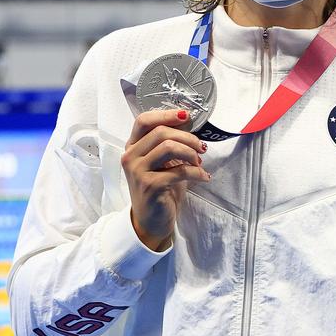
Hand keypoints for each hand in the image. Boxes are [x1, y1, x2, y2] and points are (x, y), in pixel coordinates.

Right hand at [120, 109, 209, 250]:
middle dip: (188, 137)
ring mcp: (138, 171)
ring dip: (191, 153)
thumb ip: (168, 143)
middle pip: (161, 132)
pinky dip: (197, 172)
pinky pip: (179, 171)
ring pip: (169, 147)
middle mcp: (130, 157)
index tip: (187, 116)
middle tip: (202, 148)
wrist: (152, 220)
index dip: (166, 115)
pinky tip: (204, 177)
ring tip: (200, 162)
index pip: (144, 121)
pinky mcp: (149, 186)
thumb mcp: (163, 162)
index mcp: (132, 147)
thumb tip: (188, 122)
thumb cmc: (160, 188)